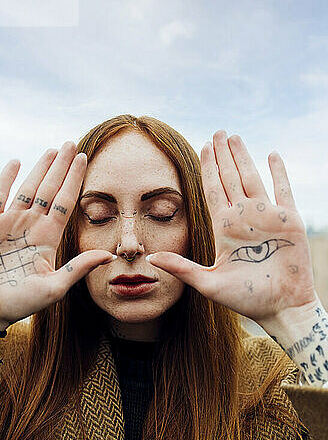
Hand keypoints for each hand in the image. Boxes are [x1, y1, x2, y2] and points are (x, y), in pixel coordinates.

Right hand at [0, 142, 114, 329]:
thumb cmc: (21, 302)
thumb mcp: (55, 287)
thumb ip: (79, 268)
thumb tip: (110, 255)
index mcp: (48, 237)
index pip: (65, 202)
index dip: (75, 180)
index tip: (85, 159)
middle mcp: (32, 225)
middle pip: (50, 189)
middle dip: (61, 167)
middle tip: (72, 144)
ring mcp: (10, 222)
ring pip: (28, 188)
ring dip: (40, 168)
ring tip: (52, 149)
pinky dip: (5, 179)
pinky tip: (15, 162)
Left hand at [147, 130, 315, 323]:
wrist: (281, 308)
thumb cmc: (246, 299)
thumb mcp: (208, 283)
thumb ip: (181, 268)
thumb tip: (150, 259)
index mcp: (224, 227)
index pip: (212, 190)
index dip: (208, 168)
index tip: (201, 147)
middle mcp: (244, 217)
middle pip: (230, 178)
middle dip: (223, 155)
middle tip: (217, 131)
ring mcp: (267, 217)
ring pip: (252, 177)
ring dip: (244, 157)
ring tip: (234, 137)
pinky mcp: (290, 221)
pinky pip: (284, 189)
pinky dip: (279, 172)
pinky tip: (272, 154)